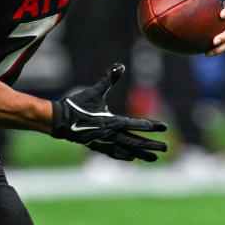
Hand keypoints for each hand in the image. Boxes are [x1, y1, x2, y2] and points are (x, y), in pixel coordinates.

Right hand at [51, 63, 167, 161]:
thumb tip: (119, 65)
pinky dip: (124, 155)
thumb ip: (108, 79)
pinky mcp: (97, 146)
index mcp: (111, 122)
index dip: (150, 125)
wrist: (59, 120)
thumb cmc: (77, 105)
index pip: (134, 124)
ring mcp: (104, 142)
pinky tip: (132, 158)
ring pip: (126, 150)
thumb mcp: (94, 92)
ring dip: (141, 154)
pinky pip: (114, 153)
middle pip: (134, 141)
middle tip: (165, 148)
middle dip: (150, 145)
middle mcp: (110, 135)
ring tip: (154, 158)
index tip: (163, 127)